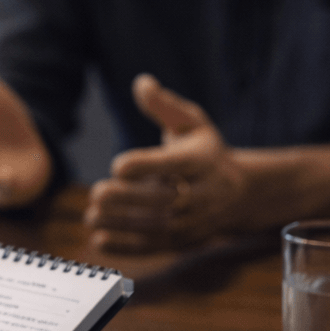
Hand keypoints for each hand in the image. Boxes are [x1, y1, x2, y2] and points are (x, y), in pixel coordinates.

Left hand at [84, 74, 247, 252]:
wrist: (238, 192)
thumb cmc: (204, 151)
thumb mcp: (192, 123)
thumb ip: (164, 106)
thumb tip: (141, 83)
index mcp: (202, 161)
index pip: (176, 164)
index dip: (146, 166)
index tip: (117, 165)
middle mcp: (202, 194)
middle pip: (164, 200)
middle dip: (127, 199)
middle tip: (97, 193)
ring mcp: (195, 221)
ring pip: (157, 227)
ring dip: (121, 224)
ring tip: (91, 216)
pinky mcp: (185, 241)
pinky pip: (155, 247)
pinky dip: (126, 247)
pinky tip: (99, 241)